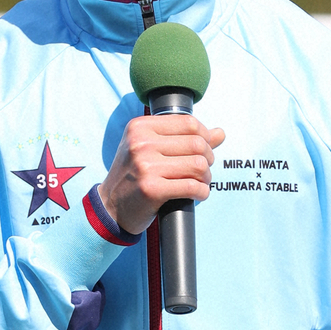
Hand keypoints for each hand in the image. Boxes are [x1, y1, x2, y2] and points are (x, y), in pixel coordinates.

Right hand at [98, 113, 224, 234]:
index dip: (205, 137)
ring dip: (206, 177)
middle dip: (208, 158)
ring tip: (200, 182)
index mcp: (140, 127)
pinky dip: (202, 192)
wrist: (110, 206)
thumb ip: (184, 138)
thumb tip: (220, 133)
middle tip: (203, 170)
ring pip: (198, 165)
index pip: (189, 123)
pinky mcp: (151, 189)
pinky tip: (197, 194)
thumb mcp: (151, 148)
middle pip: (197, 144)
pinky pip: (192, 187)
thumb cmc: (134, 175)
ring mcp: (145, 166)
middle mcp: (140, 143)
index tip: (203, 150)